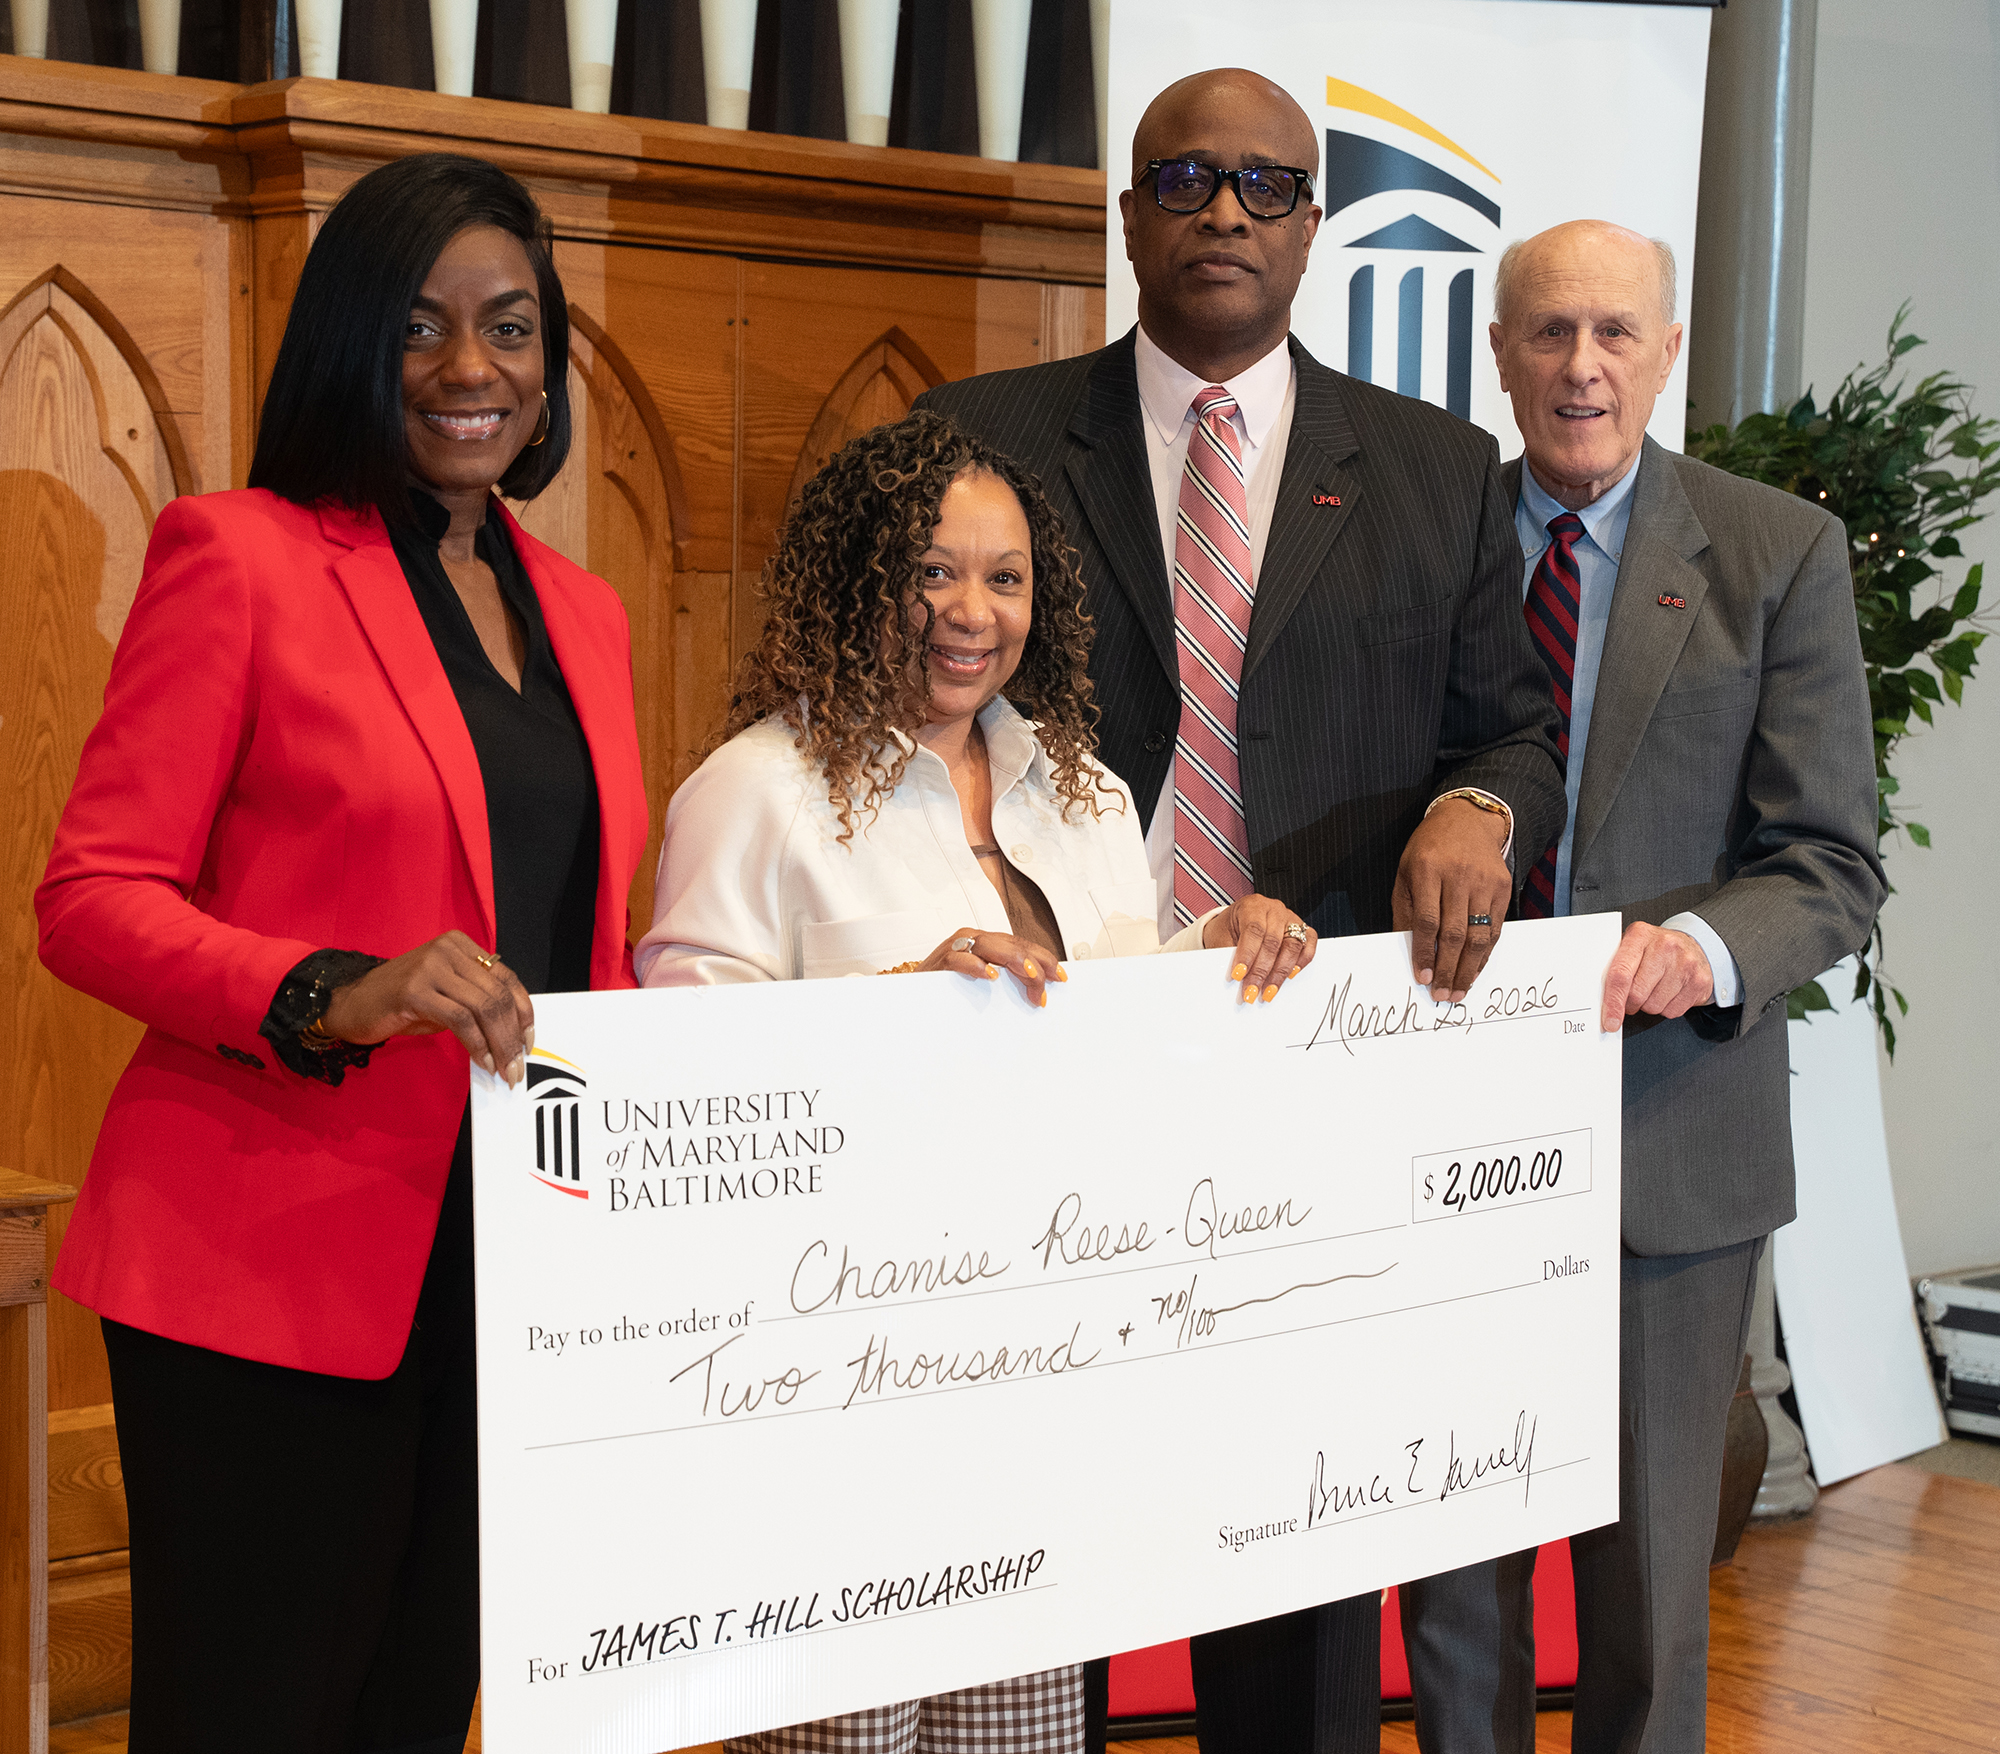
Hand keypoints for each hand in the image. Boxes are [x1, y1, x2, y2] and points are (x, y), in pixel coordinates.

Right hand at [321, 930, 535, 1085]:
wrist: (350, 1005)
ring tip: (503, 1069)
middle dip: (512, 1035)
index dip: (524, 1013)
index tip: (528, 1042)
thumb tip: (513, 1033)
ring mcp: (431, 967)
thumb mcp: (447, 995)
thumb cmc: (401, 1003)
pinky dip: (476, 1044)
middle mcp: (448, 951)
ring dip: (498, 1044)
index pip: (506, 978)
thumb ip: (477, 1003)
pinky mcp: (415, 990)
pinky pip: (460, 1019)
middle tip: (517, 1066)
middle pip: (497, 995)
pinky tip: (481, 1062)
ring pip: (483, 1007)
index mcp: (461, 946)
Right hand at [916, 928, 1066, 1008]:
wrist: (908, 995)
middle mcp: (973, 940)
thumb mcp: (982, 984)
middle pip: (1012, 945)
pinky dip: (974, 965)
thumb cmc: (948, 989)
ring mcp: (956, 948)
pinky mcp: (939, 962)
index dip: (1044, 958)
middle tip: (1050, 980)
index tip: (1061, 976)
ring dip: (1013, 959)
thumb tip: (1037, 992)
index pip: (1022, 946)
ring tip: (1030, 974)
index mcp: (987, 943)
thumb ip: (1006, 981)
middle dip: (1035, 962)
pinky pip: (958, 959)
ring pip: (991, 946)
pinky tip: (989, 974)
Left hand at [1202, 894, 1316, 1002]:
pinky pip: (1308, 945)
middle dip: (1261, 971)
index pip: (1254, 929)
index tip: (1238, 975)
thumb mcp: (1222, 936)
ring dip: (1280, 973)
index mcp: (1253, 906)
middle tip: (1251, 991)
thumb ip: (1229, 954)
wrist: (1236, 921)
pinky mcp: (1303, 929)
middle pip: (1273, 942)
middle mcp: (1274, 910)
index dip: (1247, 955)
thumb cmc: (1229, 928)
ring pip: (1292, 946)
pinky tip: (1290, 976)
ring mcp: (1291, 918)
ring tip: (1268, 992)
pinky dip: (1301, 962)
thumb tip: (1237, 978)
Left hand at [1393, 799, 1511, 1001]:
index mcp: (1428, 871)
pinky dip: (1485, 953)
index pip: (1428, 922)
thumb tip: (1409, 951)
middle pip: (1455, 933)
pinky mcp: (1503, 887)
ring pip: (1478, 935)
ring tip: (1458, 990)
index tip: (1422, 978)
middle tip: (1442, 994)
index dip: (1425, 953)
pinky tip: (1474, 969)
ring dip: (1468, 968)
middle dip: (1447, 969)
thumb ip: (1407, 911)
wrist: (1467, 819)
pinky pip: (1495, 928)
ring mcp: (1484, 882)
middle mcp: (1459, 876)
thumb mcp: (1406, 873)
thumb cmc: (1429, 849)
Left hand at [1600, 923, 1713, 1031]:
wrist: (1697, 946)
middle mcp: (1665, 946)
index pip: (1621, 974)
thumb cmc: (1658, 949)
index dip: (1612, 1002)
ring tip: (1656, 988)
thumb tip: (1600, 1000)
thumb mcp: (1634, 947)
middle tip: (1634, 996)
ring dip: (1649, 1005)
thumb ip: (1616, 967)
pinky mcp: (1699, 982)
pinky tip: (1670, 992)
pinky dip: (1666, 1008)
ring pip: (1654, 1006)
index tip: (1610, 1020)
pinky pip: (1672, 1011)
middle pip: (1636, 994)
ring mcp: (1685, 964)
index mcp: (1640, 935)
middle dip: (1630, 1004)